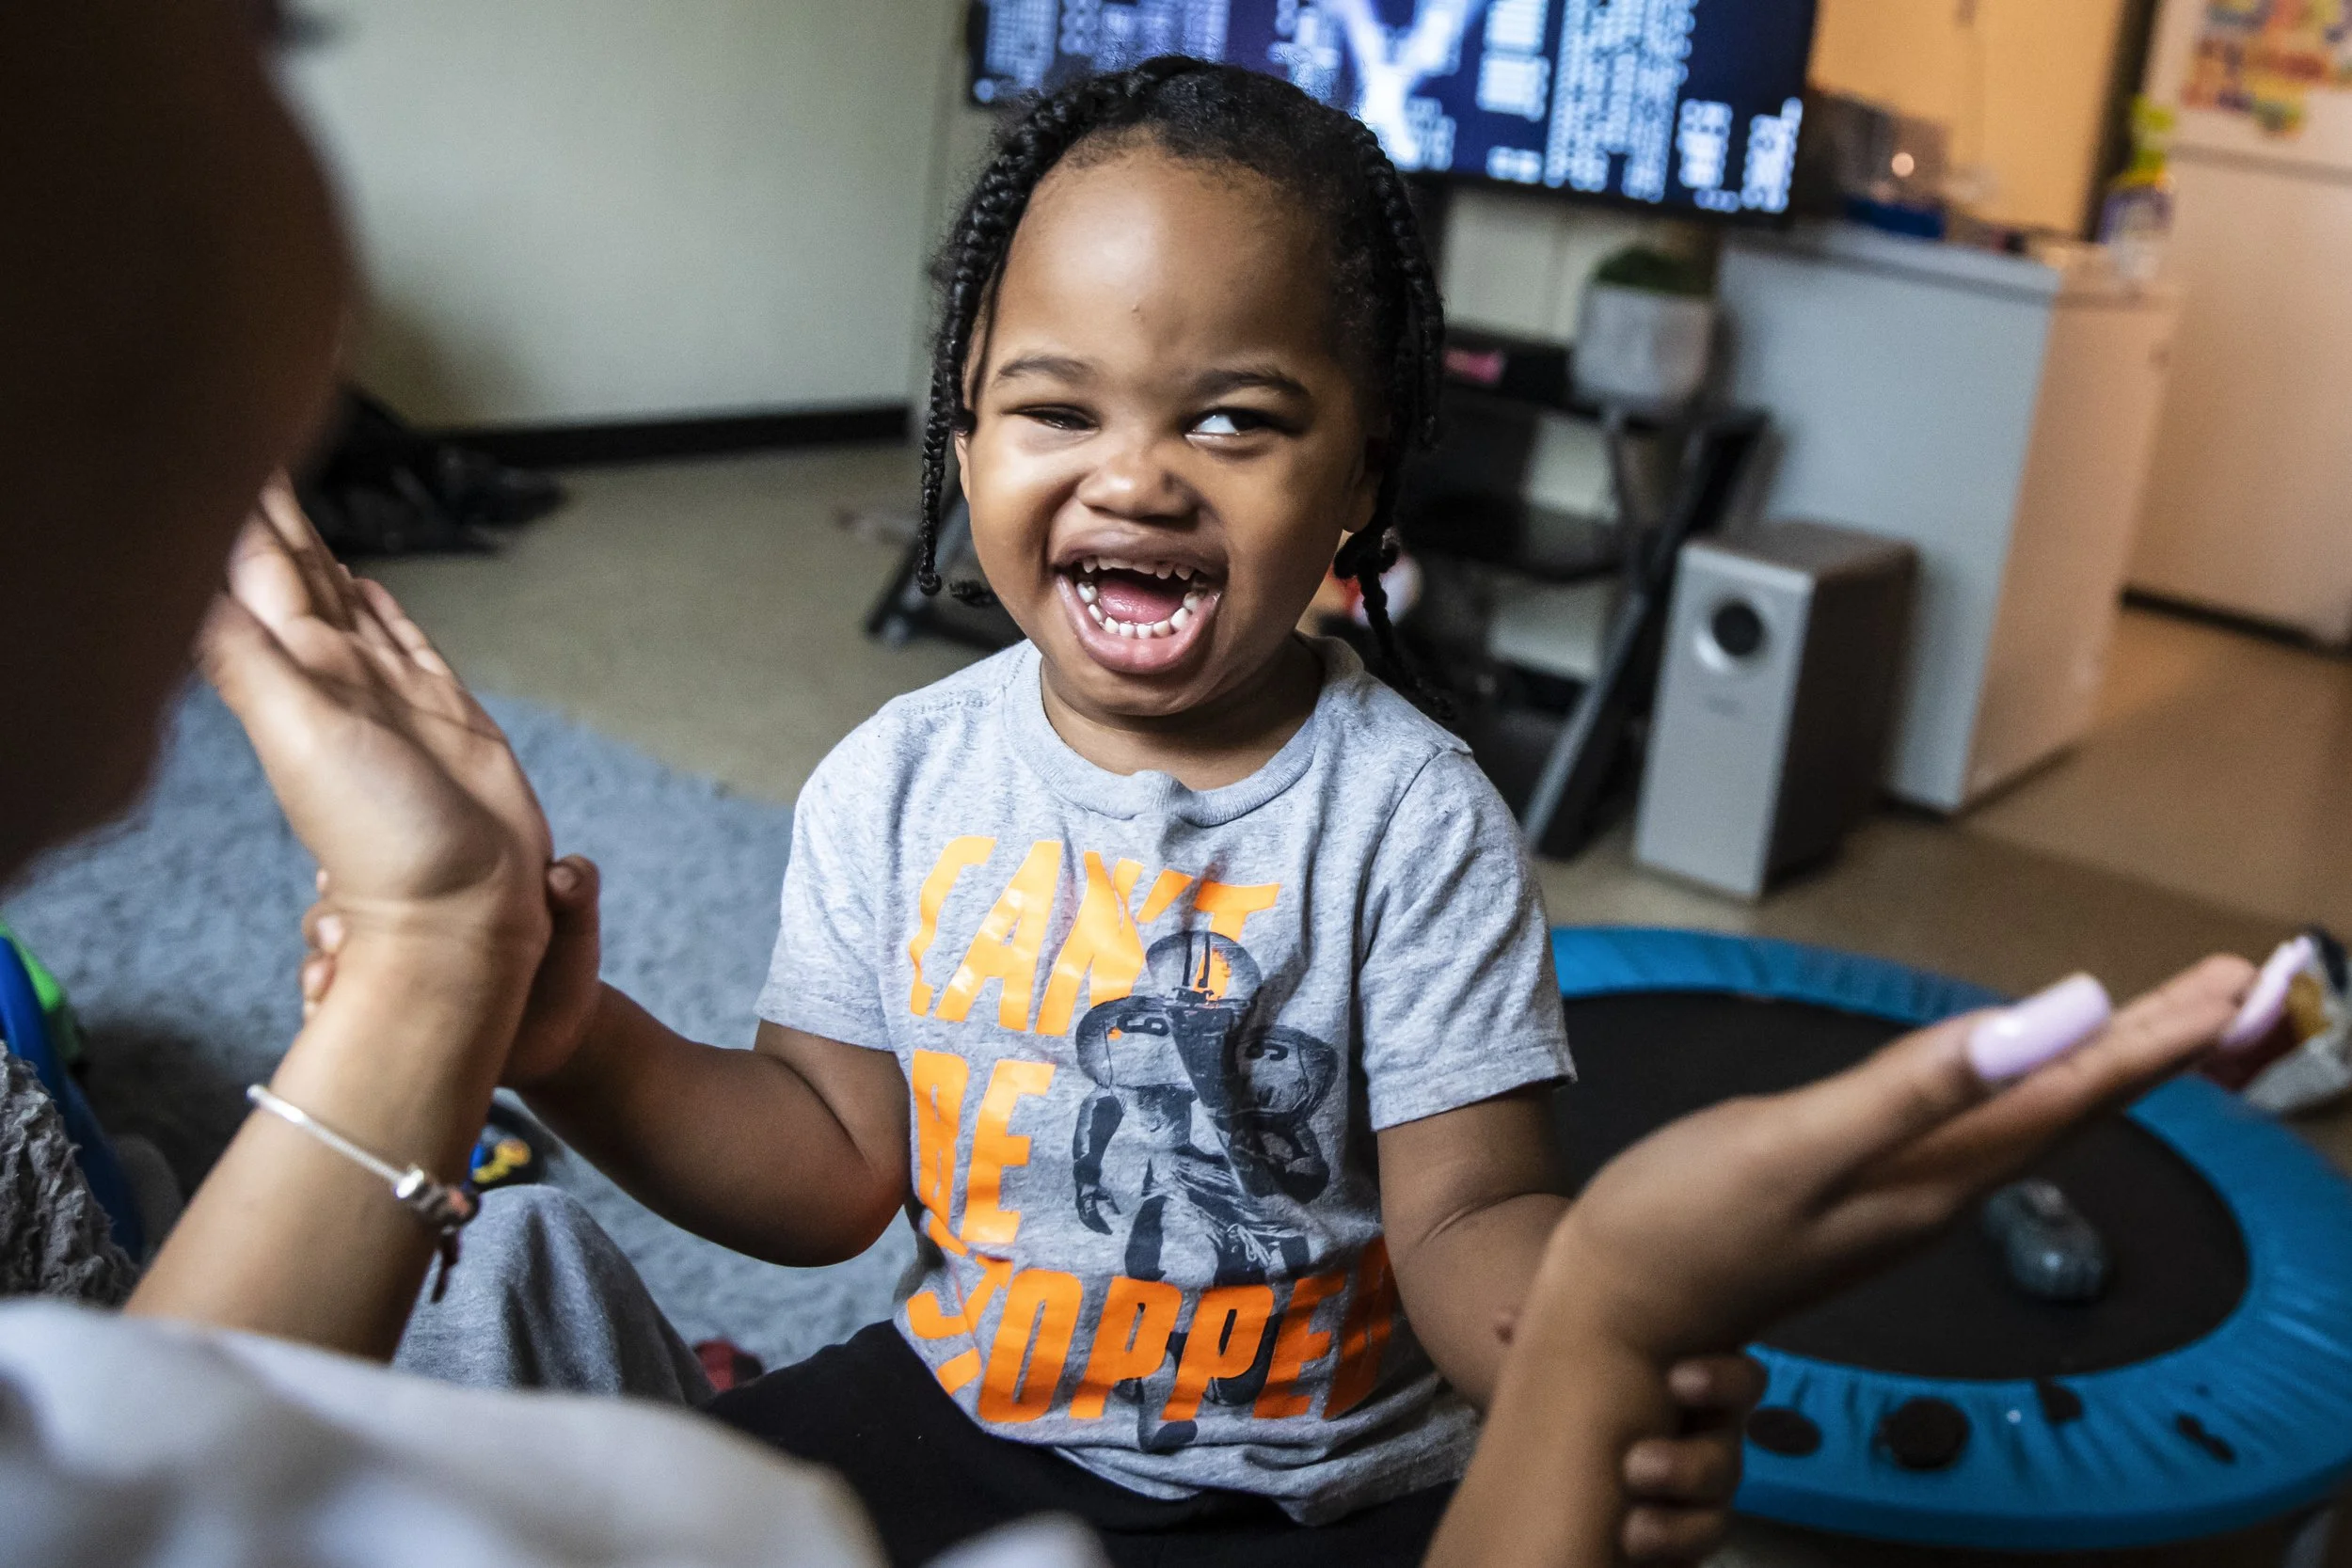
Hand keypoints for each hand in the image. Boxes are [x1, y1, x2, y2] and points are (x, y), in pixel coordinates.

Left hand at [202, 479, 551, 959]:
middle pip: (294, 565)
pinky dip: (384, 606)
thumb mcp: (298, 736)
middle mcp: (337, 670)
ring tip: (291, 494)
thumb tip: (174, 579)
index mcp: (296, 667)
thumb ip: (242, 656)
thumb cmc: (385, 838)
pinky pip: (406, 639)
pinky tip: (368, 582)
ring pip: (346, 593)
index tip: (219, 433)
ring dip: (318, 544)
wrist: (463, 911)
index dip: (240, 502)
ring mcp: (390, 689)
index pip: (253, 562)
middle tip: (251, 426)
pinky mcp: (443, 709)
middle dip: (270, 504)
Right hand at [302, 854, 606, 1085]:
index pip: (380, 865)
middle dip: (327, 918)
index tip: (343, 874)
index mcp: (435, 890)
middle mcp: (398, 929)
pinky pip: (334, 1018)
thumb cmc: (564, 964)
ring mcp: (383, 978)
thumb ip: (575, 890)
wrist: (559, 1038)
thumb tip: (562, 875)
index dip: (358, 863)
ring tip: (328, 978)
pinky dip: (324, 1015)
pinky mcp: (381, 1025)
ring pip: (324, 963)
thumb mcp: (574, 923)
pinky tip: (325, 1015)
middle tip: (339, 934)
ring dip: (318, 968)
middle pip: (334, 911)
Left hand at [1492, 1306, 1760, 1562]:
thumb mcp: (1568, 1365)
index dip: (1721, 1381)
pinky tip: (1630, 1543)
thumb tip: (1501, 1320)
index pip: (1740, 1381)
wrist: (1578, 1473)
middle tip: (1638, 1467)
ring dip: (1674, 1523)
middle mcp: (1706, 1442)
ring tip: (1631, 1528)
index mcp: (1693, 1390)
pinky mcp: (1686, 1533)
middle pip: (1730, 1456)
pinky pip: (1699, 1544)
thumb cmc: (1587, 1397)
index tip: (1677, 1382)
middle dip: (1690, 1465)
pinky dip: (1670, 1546)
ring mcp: (1700, 1494)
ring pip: (1716, 1511)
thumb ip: (1544, 1337)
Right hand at [1548, 955, 2255, 1365]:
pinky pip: (1980, 1132)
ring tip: (2155, 1026)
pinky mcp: (1858, 1193)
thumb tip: (2051, 1022)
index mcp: (1934, 1174)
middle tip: (2230, 985)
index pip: (2075, 1096)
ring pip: (2032, 1119)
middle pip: (2070, 1108)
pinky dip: (2029, 1090)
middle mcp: (1935, 1190)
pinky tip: (2023, 1078)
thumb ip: (1918, 1086)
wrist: (1611, 1314)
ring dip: (2102, 1067)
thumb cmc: (1681, 1230)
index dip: (2155, 1039)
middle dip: (2153, 1046)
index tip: (2230, 985)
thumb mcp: (1796, 1146)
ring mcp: (1897, 1197)